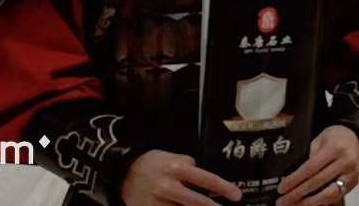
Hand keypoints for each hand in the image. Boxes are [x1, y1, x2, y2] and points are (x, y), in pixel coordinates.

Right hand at [120, 150, 240, 205]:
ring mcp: (157, 202)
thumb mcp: (172, 157)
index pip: (205, 179)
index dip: (223, 188)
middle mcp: (167, 186)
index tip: (236, 195)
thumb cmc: (151, 163)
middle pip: (196, 202)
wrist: (121, 173)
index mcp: (176, 169)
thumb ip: (189, 166)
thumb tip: (206, 180)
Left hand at [275, 126, 358, 205]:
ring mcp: (351, 174)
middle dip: (297, 194)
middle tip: (282, 201)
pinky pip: (335, 197)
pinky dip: (321, 202)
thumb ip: (308, 157)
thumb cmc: (333, 138)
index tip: (281, 188)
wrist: (355, 138)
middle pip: (317, 182)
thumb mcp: (319, 140)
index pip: (311, 168)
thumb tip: (291, 178)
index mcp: (334, 148)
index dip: (294, 180)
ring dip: (309, 203)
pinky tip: (308, 204)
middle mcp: (345, 162)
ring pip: (329, 194)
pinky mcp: (354, 183)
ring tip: (294, 205)